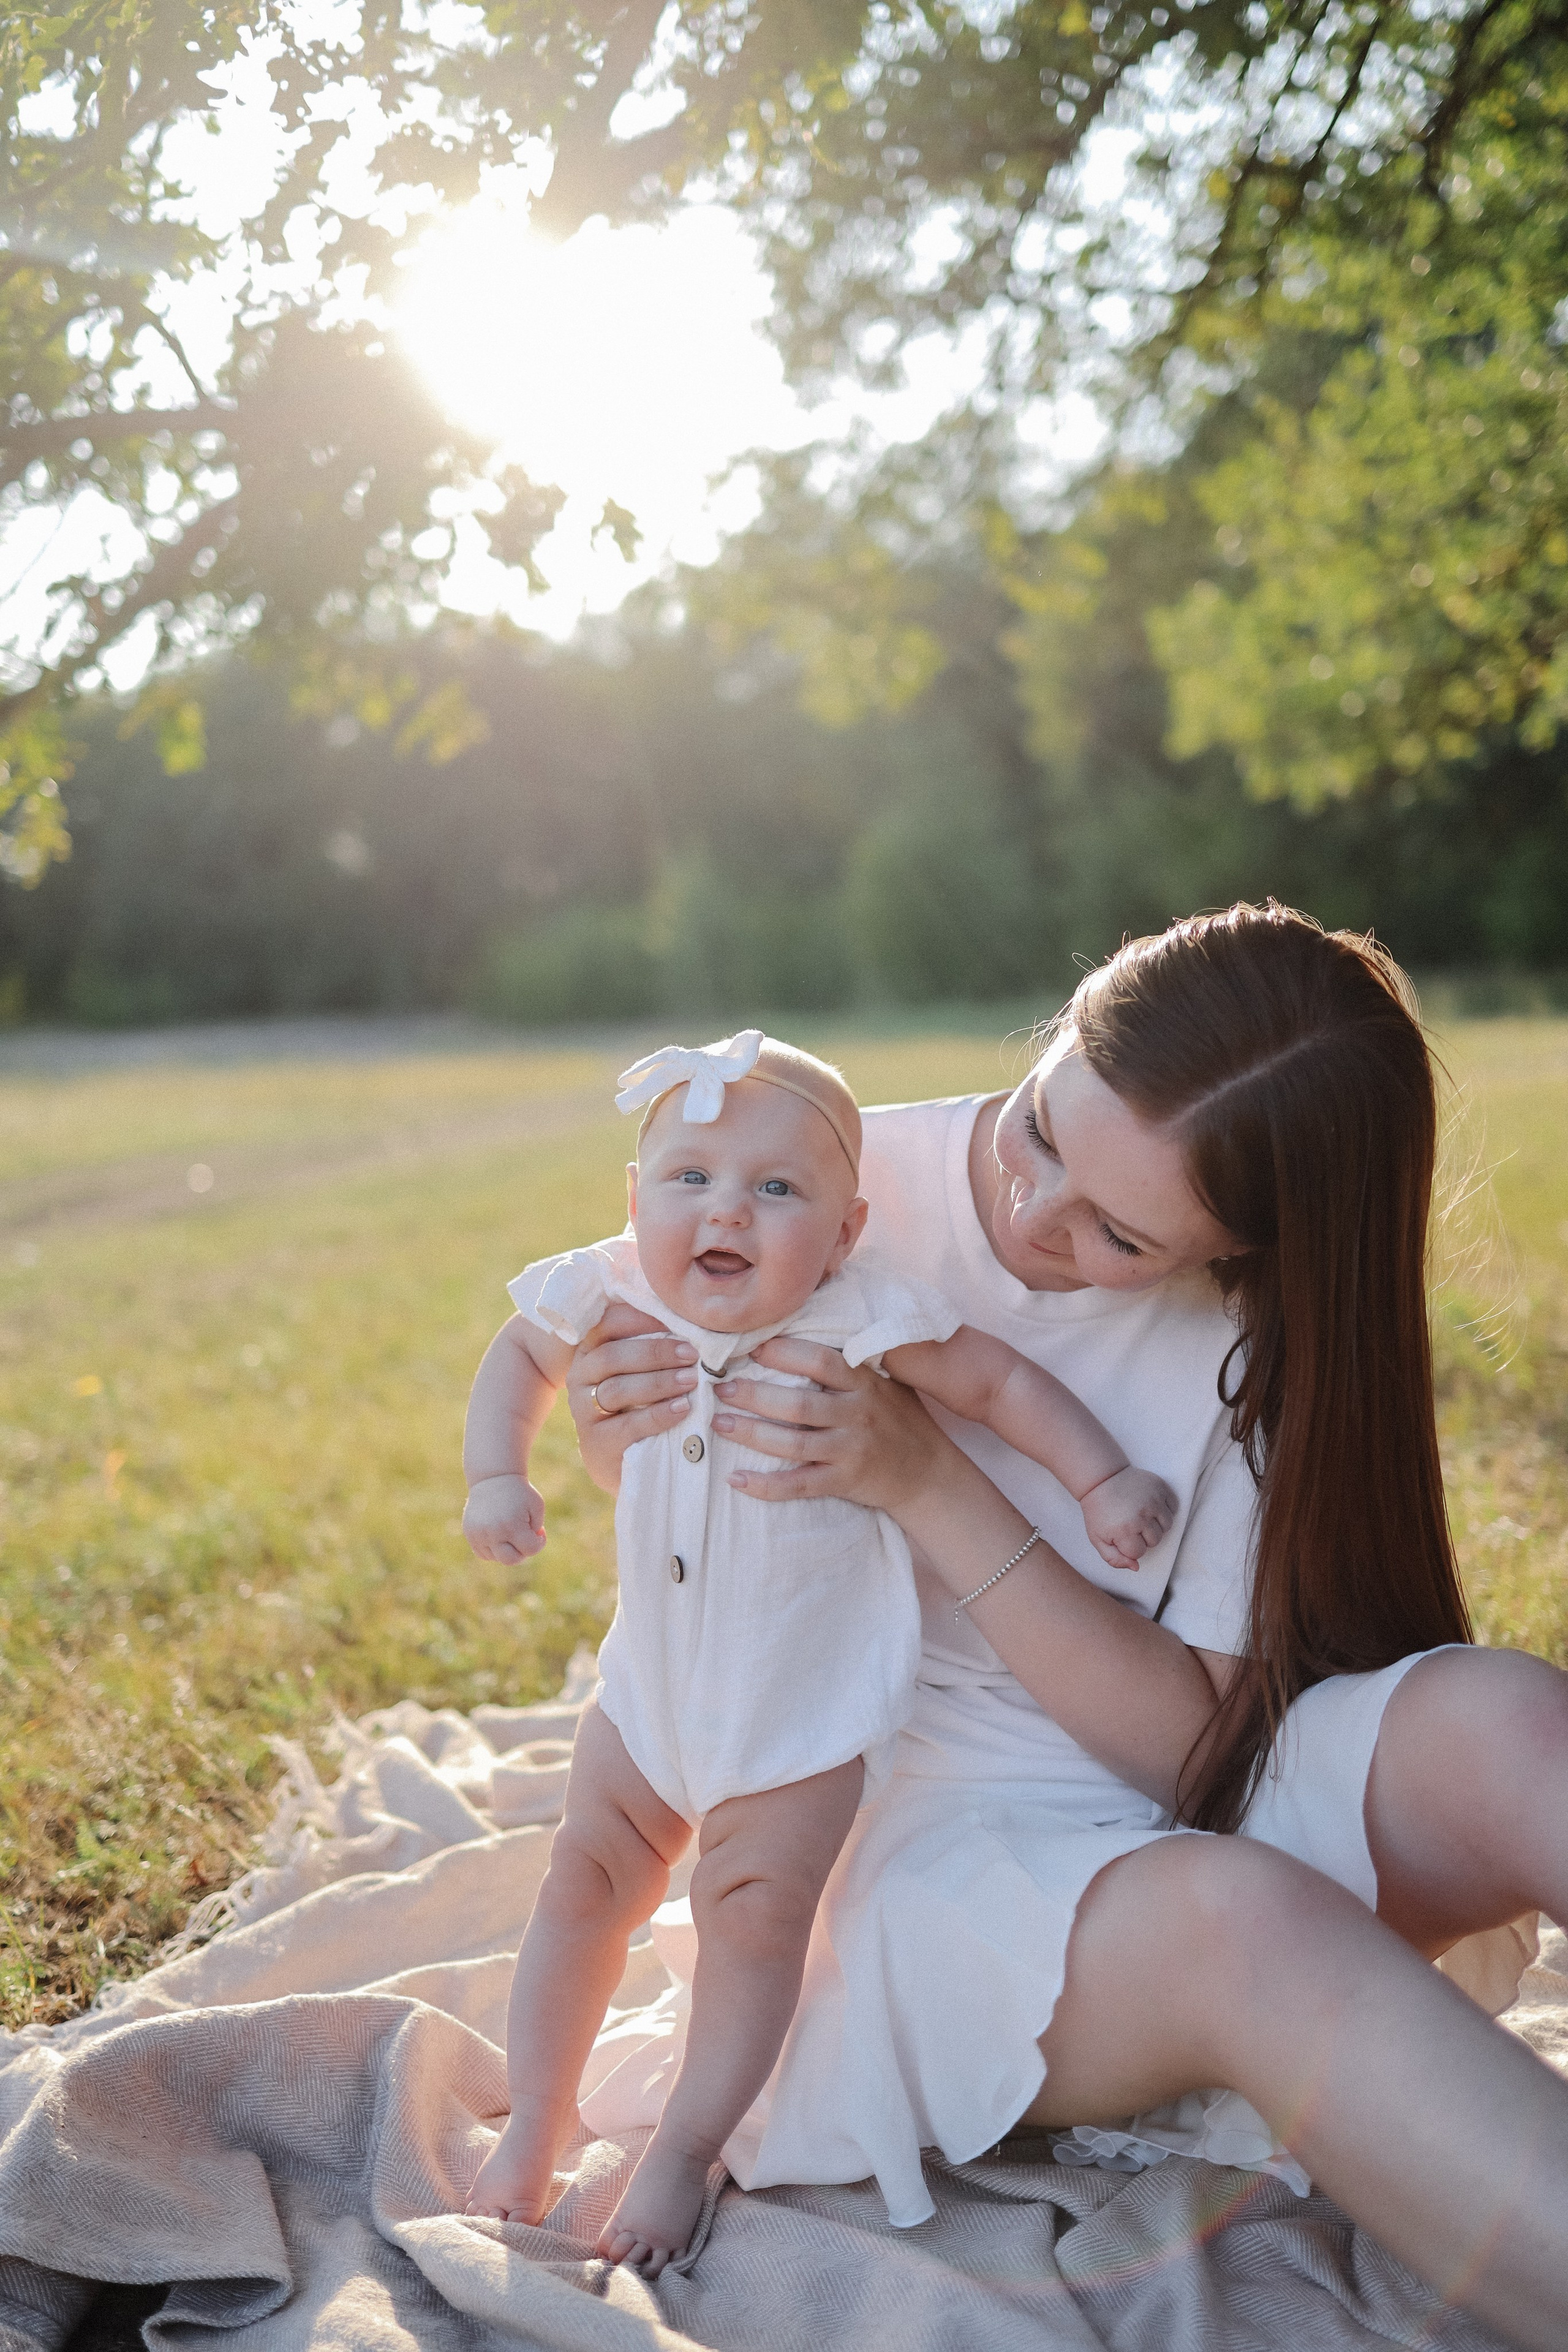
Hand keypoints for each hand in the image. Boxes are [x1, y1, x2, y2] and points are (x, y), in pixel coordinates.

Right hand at [463, 1472, 546, 1563]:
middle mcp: (493, 1532)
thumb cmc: (519, 1492)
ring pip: (496, 1558)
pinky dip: (493, 1549)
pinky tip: (499, 1534)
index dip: (539, 1542)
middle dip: (522, 1552)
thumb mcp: (536, 1506)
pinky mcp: (470, 1534)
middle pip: (511, 1560)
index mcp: (512, 1525)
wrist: (493, 1477)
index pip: (530, 1550)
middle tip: (524, 1537)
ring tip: (510, 1531)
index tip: (539, 1531)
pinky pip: (483, 1553)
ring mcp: (478, 1534)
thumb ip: (536, 1530)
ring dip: (507, 1549)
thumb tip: (527, 1548)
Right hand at [565, 1302, 697, 1493]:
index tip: (676, 1320)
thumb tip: (693, 1320)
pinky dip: (658, 1415)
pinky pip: (628, 1425)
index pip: (608, 1324)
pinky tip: (684, 1408)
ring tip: (692, 1379)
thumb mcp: (643, 1372)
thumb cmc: (642, 1405)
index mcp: (591, 1351)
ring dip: (658, 1382)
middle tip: (692, 1354)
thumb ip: (655, 1345)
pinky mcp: (597, 1443)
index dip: (640, 1319)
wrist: (629, 1465)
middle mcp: (581, 1377)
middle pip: (612, 1356)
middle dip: (655, 1352)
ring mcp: (584, 1411)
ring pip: (618, 1389)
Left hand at [710, 1337, 942, 1514]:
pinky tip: (736, 1479)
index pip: (819, 1360)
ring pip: (792, 1444)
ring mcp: (851, 1450)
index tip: (749, 1346)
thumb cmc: (901, 1420)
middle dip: (754, 1395)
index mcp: (865, 1382)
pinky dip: (765, 1485)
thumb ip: (852, 1362)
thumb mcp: (886, 1382)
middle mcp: (858, 1414)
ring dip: (751, 1434)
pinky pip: (799, 1485)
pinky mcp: (845, 1482)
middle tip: (720, 1388)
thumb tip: (806, 1328)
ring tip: (719, 1424)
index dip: (782, 1351)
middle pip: (797, 1403)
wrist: (929, 1473)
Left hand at [1080, 1467, 1177, 1572]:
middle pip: (1155, 1541)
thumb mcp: (1097, 1538)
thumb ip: (1114, 1559)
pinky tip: (1151, 1506)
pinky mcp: (1160, 1488)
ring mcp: (1153, 1500)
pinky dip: (1166, 1509)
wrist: (1102, 1479)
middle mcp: (1141, 1516)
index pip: (1139, 1553)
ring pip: (1167, 1526)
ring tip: (1142, 1516)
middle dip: (1144, 1536)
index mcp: (1124, 1530)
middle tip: (1131, 1524)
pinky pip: (1174, 1507)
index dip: (1129, 1547)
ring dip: (1157, 1525)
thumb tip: (1136, 1567)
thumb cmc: (1099, 1511)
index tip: (1121, 1535)